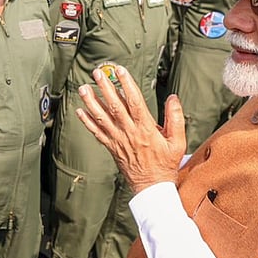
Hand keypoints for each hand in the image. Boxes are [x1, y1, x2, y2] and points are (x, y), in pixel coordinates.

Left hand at [75, 65, 185, 193]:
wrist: (152, 186)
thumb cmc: (165, 164)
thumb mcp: (178, 142)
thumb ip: (175, 118)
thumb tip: (172, 98)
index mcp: (146, 129)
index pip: (134, 101)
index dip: (126, 84)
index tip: (120, 71)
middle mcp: (129, 133)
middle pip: (114, 106)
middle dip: (105, 88)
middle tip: (97, 73)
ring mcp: (118, 140)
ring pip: (102, 118)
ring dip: (91, 102)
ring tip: (84, 88)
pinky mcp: (111, 147)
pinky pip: (97, 133)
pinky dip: (87, 121)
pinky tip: (80, 111)